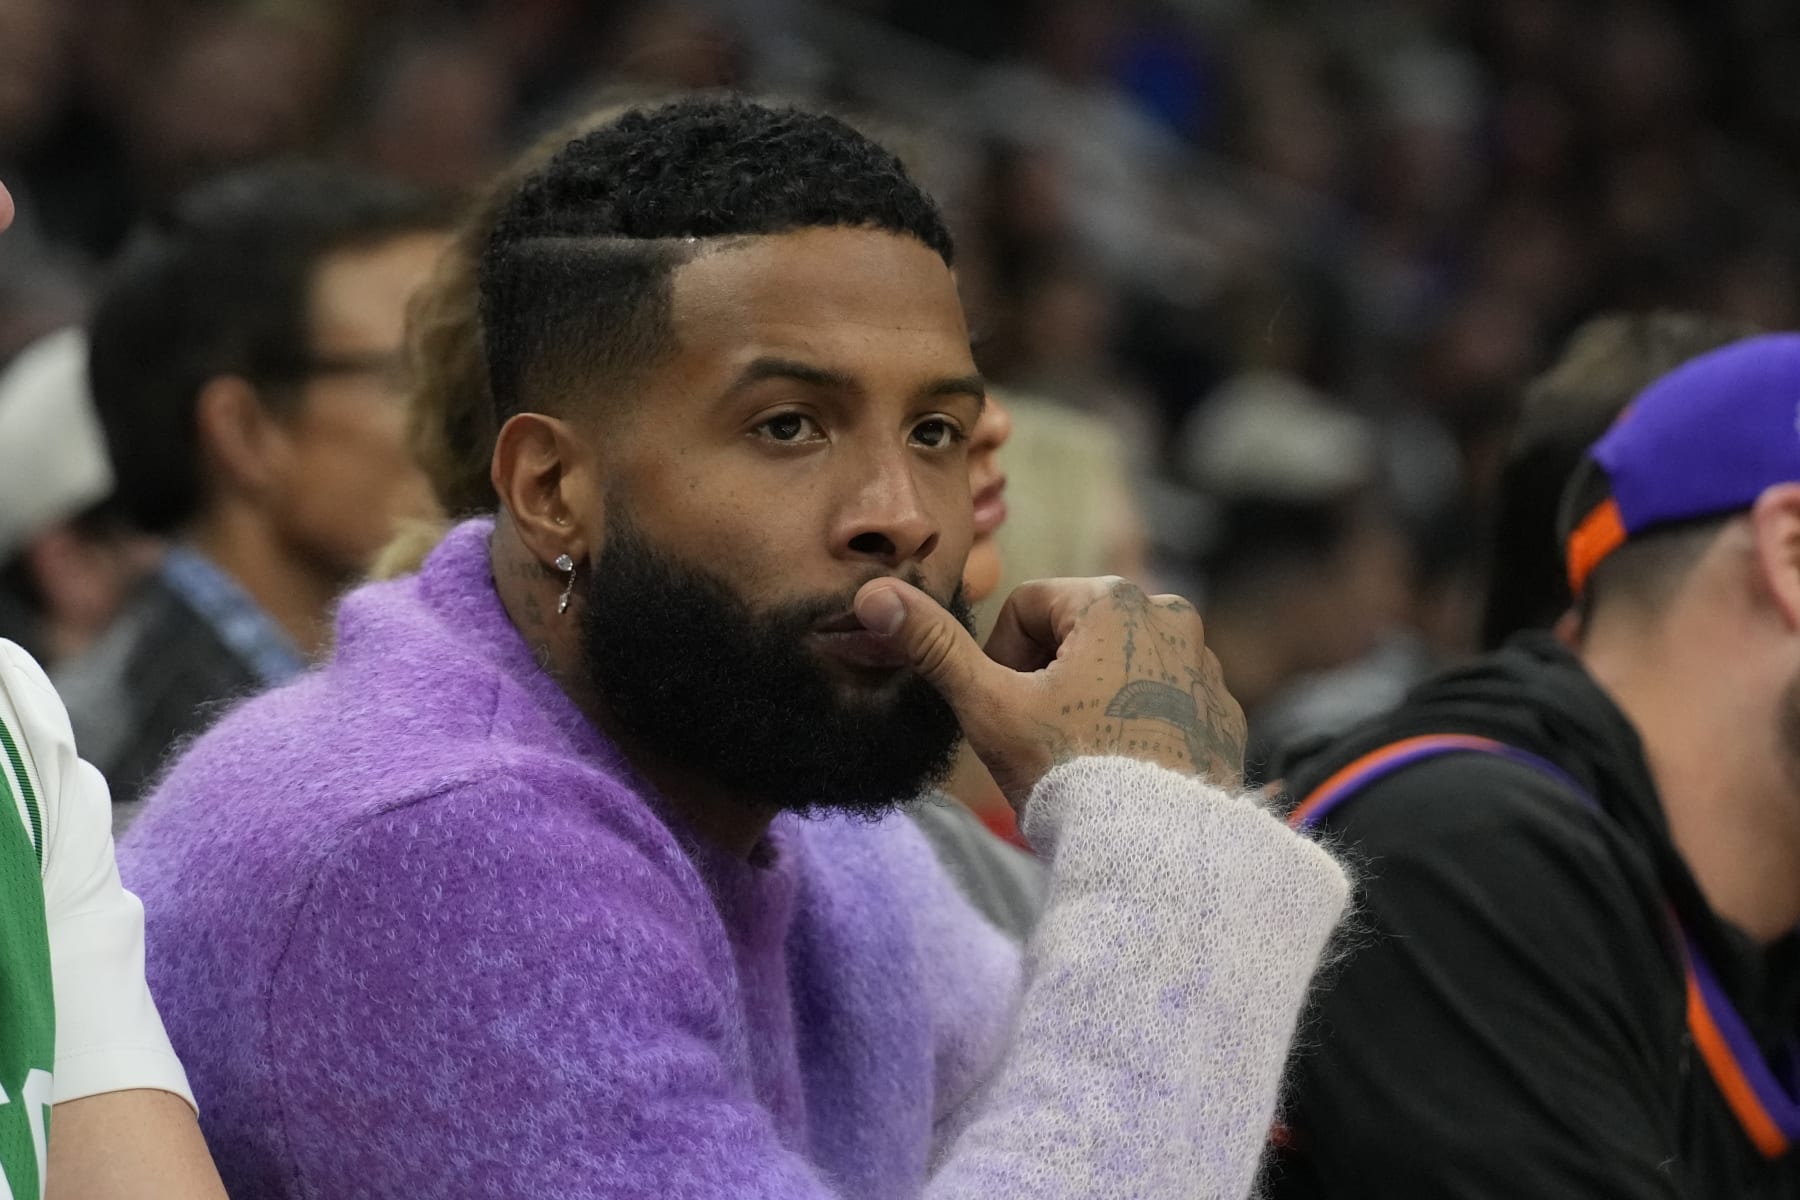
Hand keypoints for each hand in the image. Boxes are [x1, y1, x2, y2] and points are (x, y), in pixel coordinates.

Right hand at [854, 576, 1245, 807]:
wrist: (1153, 851)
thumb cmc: (1069, 772)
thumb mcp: (988, 707)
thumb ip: (934, 645)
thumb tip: (874, 594)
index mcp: (1113, 600)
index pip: (1026, 608)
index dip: (1000, 660)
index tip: (1005, 711)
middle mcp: (1170, 617)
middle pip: (1074, 634)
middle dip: (1048, 678)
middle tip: (1039, 738)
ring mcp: (1203, 666)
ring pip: (1117, 667)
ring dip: (1091, 698)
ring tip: (1081, 756)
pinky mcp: (1222, 712)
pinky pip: (1162, 702)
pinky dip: (1137, 724)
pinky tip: (1122, 769)